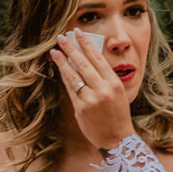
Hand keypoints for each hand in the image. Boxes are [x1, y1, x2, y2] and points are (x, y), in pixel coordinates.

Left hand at [49, 32, 134, 151]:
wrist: (117, 138)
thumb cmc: (117, 114)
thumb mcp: (117, 92)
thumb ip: (104, 78)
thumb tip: (87, 60)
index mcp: (114, 83)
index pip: (97, 58)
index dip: (86, 44)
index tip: (78, 33)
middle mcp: (103, 89)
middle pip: (83, 64)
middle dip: (71, 48)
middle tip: (61, 37)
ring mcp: (91, 99)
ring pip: (74, 75)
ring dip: (63, 61)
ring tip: (55, 51)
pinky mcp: (81, 109)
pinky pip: (71, 89)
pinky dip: (65, 78)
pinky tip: (59, 69)